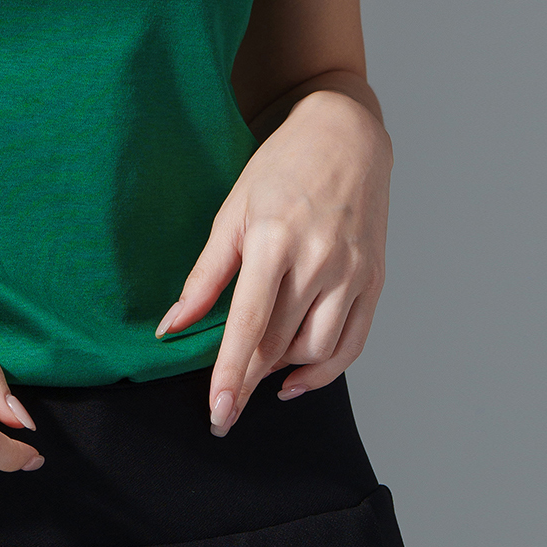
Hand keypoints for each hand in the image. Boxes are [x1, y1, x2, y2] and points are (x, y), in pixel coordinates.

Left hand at [155, 85, 390, 434]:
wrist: (345, 136)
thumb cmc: (281, 168)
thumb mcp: (232, 212)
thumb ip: (204, 274)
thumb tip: (171, 327)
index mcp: (274, 239)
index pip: (249, 322)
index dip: (231, 371)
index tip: (218, 410)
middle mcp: (318, 261)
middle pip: (279, 342)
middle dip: (248, 380)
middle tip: (224, 406)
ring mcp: (352, 272)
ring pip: (316, 349)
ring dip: (282, 371)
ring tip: (256, 371)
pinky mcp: (375, 280)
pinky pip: (352, 343)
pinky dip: (324, 370)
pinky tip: (295, 378)